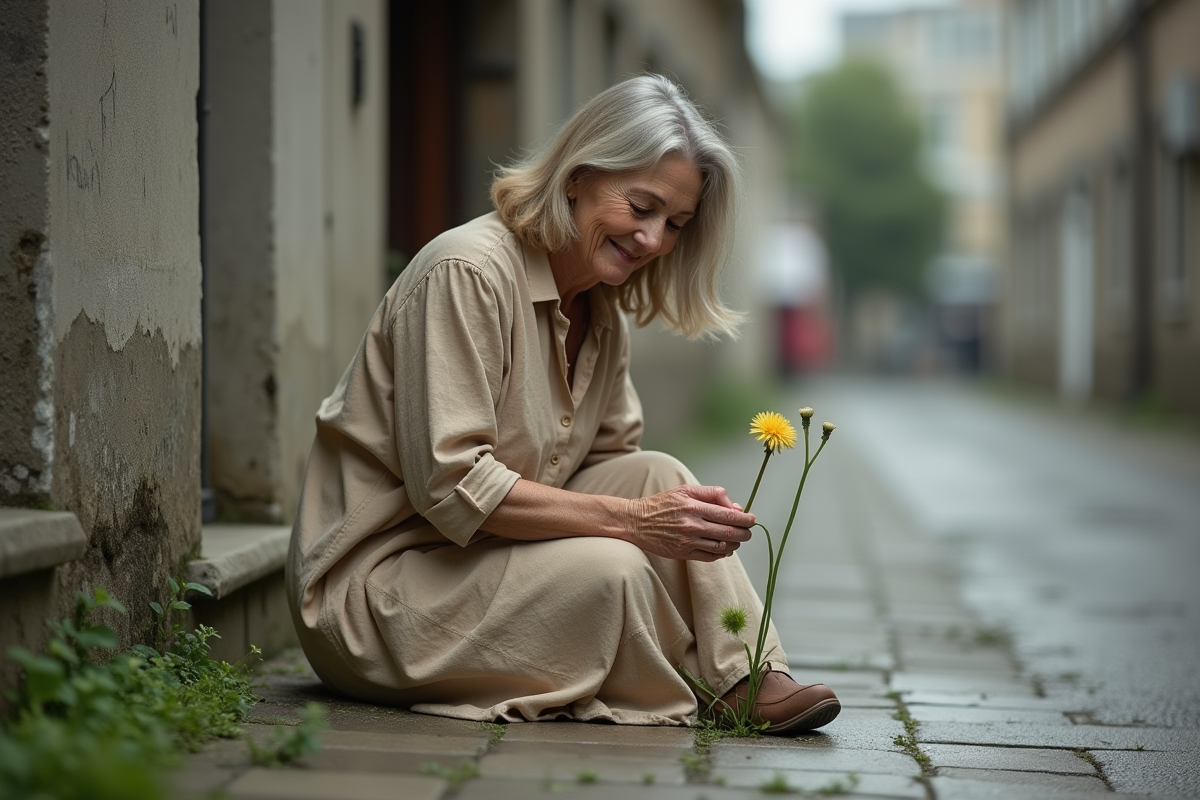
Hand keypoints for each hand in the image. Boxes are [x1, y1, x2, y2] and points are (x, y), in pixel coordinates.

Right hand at [625, 485, 754, 561]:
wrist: (636, 521)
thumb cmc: (662, 504)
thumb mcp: (685, 490)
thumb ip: (711, 494)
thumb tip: (734, 506)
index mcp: (694, 507)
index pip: (729, 515)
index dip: (745, 519)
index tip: (752, 520)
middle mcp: (692, 525)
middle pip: (729, 533)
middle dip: (744, 533)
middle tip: (748, 532)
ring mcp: (688, 541)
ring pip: (722, 547)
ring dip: (734, 544)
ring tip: (735, 540)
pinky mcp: (683, 554)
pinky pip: (710, 557)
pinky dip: (721, 554)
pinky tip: (723, 548)